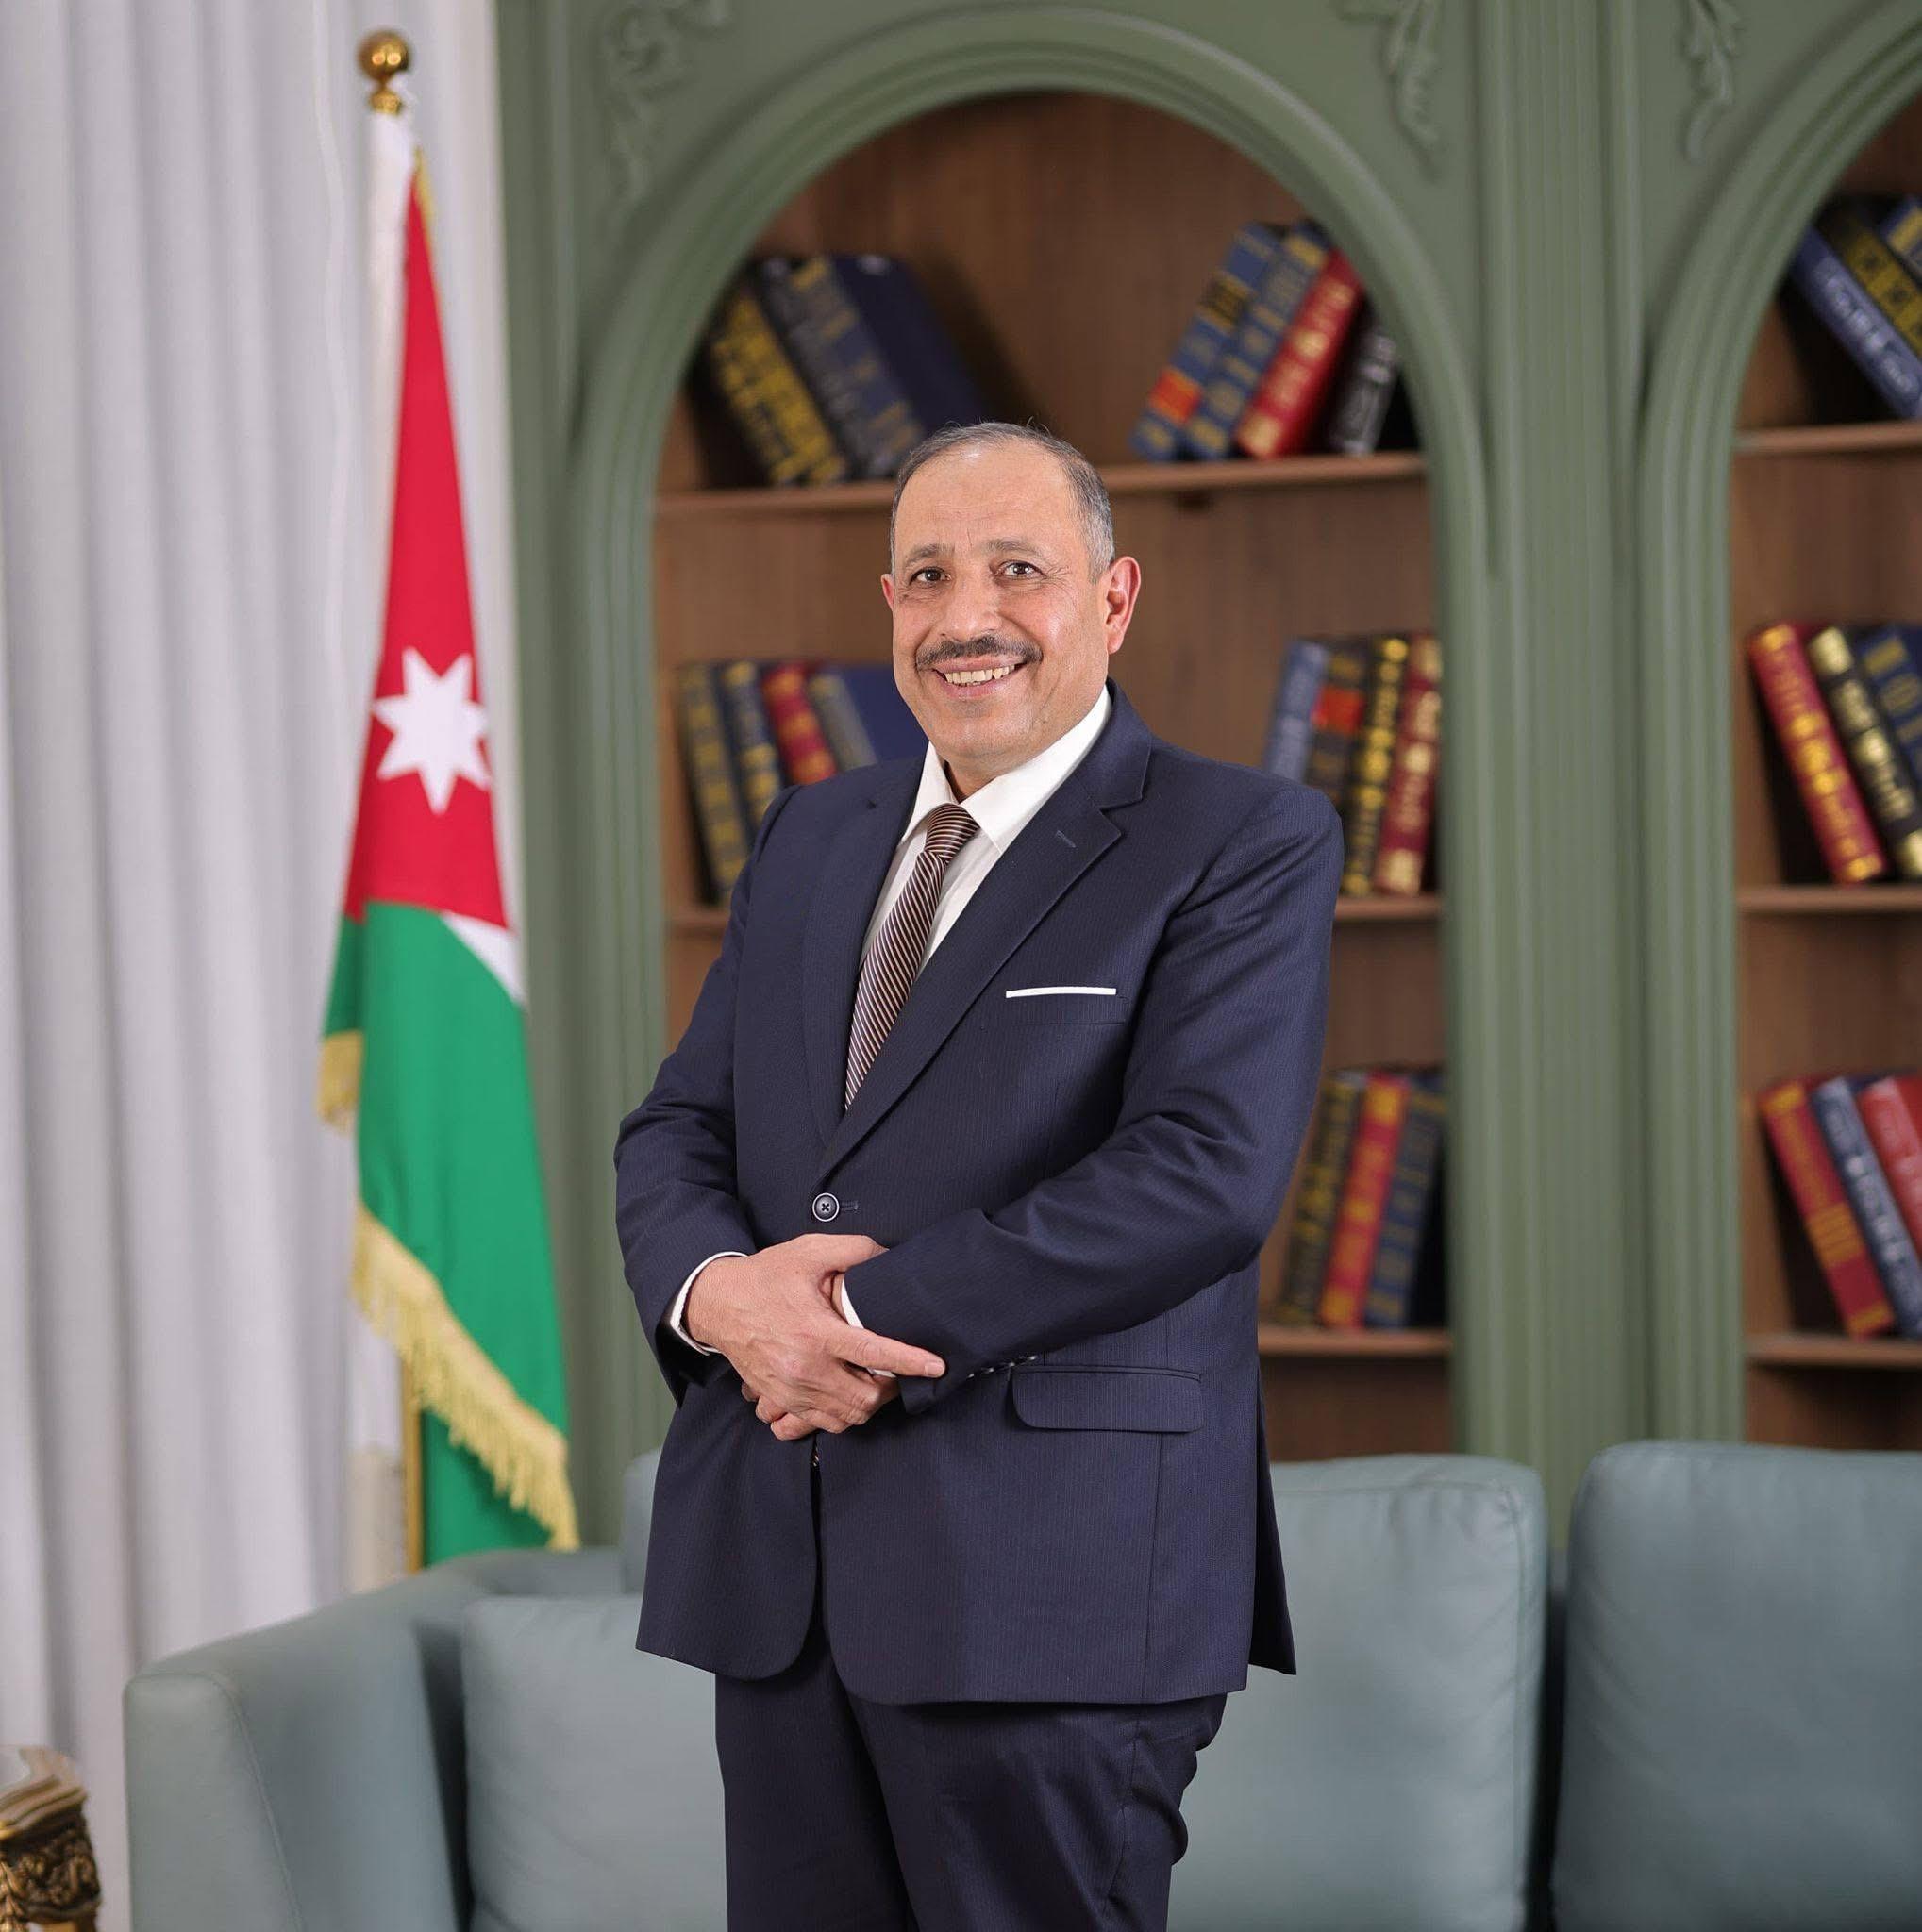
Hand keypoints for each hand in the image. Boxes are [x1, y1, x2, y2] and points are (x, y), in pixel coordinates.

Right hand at [687, 1237, 941, 1438]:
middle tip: (898, 1369)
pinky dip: (844, 1414)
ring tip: (877, 1380)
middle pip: (866, 1397)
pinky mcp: (781, 1399)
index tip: (936, 1365)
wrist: (717, 1303)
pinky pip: (822, 1423)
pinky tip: (850, 1392)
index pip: (875, 1353)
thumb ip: (855, 1250)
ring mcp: (791, 1389)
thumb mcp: (809, 1251)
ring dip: (870, 1403)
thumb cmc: (766, 1276)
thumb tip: (890, 1255)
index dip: (910, 1362)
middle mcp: (805, 1367)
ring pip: (848, 1416)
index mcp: (816, 1332)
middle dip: (891, 1387)